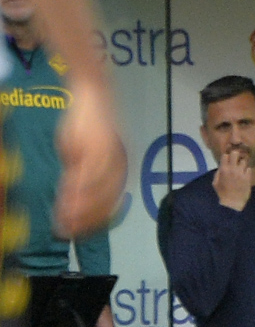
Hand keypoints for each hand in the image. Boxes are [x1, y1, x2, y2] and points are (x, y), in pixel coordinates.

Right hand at [54, 79, 126, 237]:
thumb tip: (72, 199)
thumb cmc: (87, 125)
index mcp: (118, 167)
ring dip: (79, 208)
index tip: (81, 232)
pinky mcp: (97, 146)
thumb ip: (80, 174)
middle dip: (86, 219)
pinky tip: (65, 199)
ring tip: (63, 221)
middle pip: (106, 199)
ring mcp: (109, 155)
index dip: (96, 218)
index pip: (110, 200)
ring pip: (97, 189)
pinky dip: (77, 190)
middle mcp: (118, 163)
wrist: (93, 94)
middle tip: (67, 231)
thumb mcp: (83, 153)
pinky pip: (89, 172)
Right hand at [212, 149, 251, 210]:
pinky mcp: (248, 177)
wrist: (232, 203)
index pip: (225, 155)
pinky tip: (245, 175)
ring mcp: (241, 172)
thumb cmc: (222, 194)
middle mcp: (232, 169)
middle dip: (236, 155)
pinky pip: (249, 169)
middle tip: (237, 159)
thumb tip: (221, 167)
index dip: (227, 156)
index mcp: (223, 170)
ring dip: (243, 163)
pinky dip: (247, 171)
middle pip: (235, 153)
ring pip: (244, 160)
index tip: (229, 159)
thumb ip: (218, 173)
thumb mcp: (215, 183)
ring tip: (241, 168)